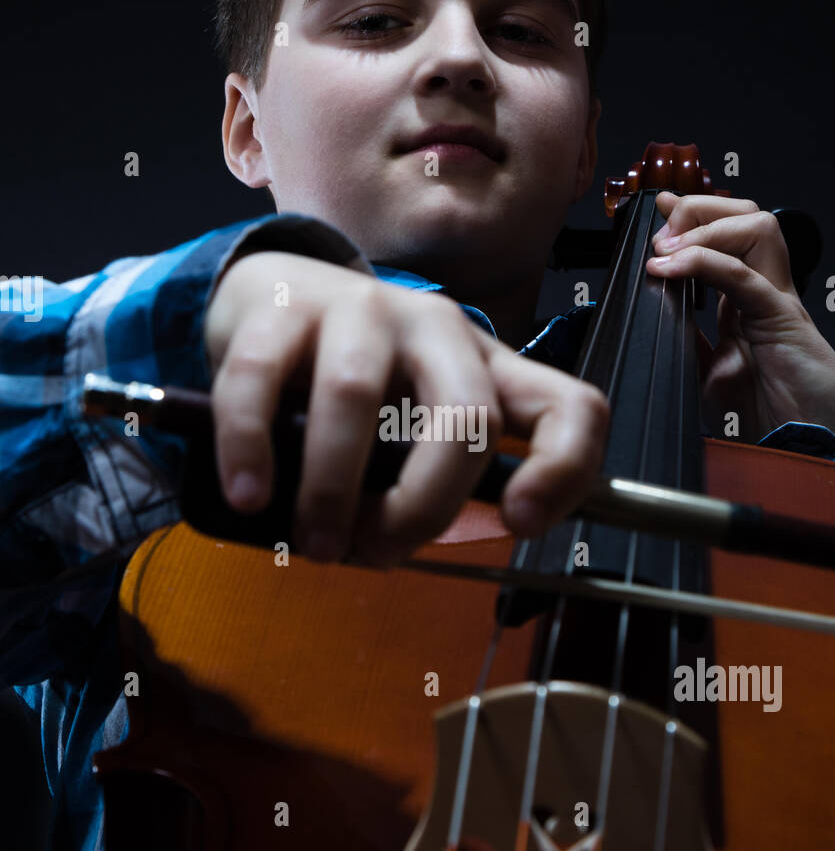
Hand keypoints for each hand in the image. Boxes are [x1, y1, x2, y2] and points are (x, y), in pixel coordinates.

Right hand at [204, 251, 608, 566]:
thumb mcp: (410, 430)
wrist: (267, 300)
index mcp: (485, 368)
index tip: (521, 524)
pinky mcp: (280, 307)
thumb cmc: (350, 382)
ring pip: (358, 396)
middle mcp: (436, 330)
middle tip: (374, 551)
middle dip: (424, 504)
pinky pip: (262, 379)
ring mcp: (359, 309)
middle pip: (466, 416)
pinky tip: (249, 495)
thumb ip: (426, 482)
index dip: (565, 469)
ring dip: (333, 489)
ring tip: (312, 541)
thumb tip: (397, 549)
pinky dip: (252, 446)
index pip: (568, 407)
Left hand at [645, 192, 834, 443]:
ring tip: (667, 246)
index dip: (691, 217)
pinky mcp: (780, 316)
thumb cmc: (770, 415)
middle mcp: (765, 290)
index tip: (657, 210)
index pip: (724, 237)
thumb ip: (690, 347)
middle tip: (662, 228)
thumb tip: (653, 326)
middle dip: (699, 208)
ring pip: (755, 225)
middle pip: (744, 215)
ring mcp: (775, 299)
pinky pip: (744, 274)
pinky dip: (704, 261)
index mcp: (746, 302)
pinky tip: (671, 267)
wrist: (806, 444)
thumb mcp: (709, 377)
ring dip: (706, 225)